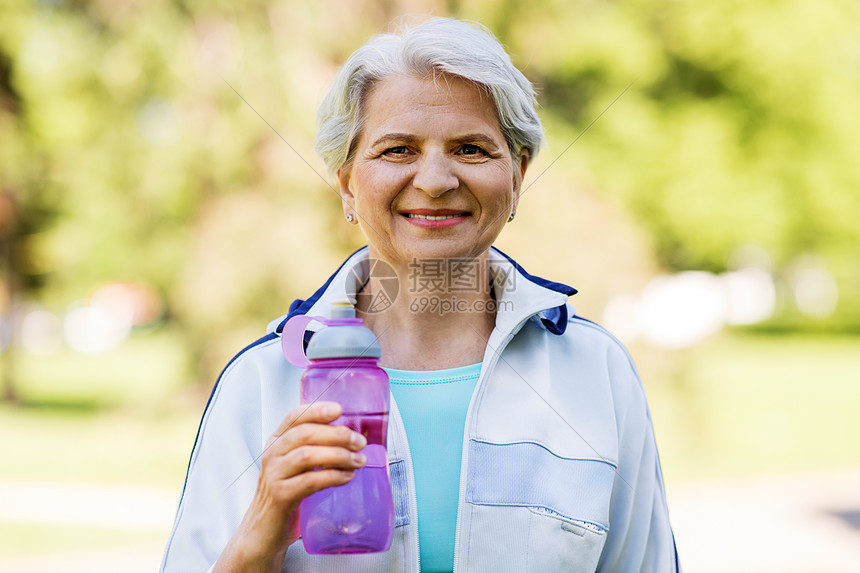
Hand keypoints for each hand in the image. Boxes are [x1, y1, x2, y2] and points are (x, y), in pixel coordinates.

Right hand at [214, 401, 366, 571]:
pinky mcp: (280, 495)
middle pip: (305, 434)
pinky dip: (332, 476)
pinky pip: (309, 481)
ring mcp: (274, 475)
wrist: (263, 532)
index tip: (338, 409)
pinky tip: (346, 477)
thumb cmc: (286, 496)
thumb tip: (353, 439)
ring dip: (338, 455)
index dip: (317, 410)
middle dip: (337, 434)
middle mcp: (272, 454)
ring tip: (358, 461)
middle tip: (359, 442)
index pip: (295, 417)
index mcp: (277, 442)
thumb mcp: (296, 467)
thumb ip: (316, 450)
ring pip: (307, 455)